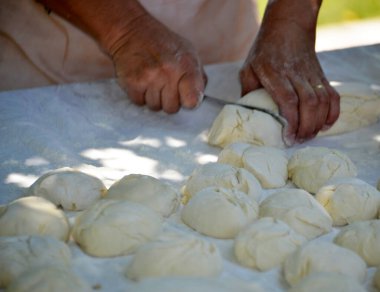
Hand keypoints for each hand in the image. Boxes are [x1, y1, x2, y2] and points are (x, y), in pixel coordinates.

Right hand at [108, 14, 206, 112]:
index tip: (185, 97)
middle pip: (171, 108)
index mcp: (186, 66)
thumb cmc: (163, 44)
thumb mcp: (188, 53)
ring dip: (153, 98)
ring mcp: (150, 78)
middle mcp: (169, 73)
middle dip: (168, 100)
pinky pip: (140, 102)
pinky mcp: (133, 82)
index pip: (192, 101)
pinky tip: (142, 81)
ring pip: (155, 107)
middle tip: (164, 85)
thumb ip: (198, 77)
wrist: (132, 31)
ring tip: (152, 81)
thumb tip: (199, 99)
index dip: (189, 102)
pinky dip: (140, 95)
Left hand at [239, 3, 339, 144]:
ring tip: (308, 137)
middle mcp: (296, 75)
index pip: (288, 100)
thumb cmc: (264, 51)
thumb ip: (248, 92)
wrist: (287, 27)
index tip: (288, 138)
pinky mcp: (321, 76)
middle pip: (309, 104)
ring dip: (318, 123)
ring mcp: (311, 75)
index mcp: (275, 74)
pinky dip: (333, 113)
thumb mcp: (248, 69)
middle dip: (306, 127)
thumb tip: (248, 115)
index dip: (291, 122)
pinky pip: (333, 96)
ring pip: (323, 101)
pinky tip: (325, 125)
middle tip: (298, 142)